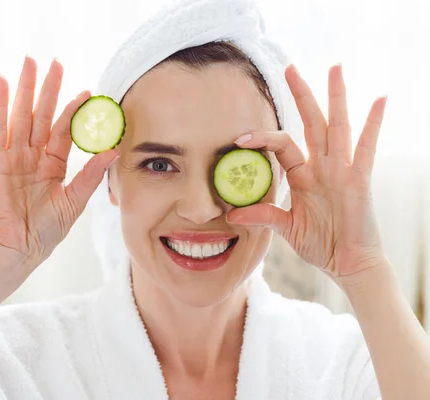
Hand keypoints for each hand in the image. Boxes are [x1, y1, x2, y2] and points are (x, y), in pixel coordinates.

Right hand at [0, 56, 118, 280]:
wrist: (17, 250)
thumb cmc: (44, 232)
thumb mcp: (74, 201)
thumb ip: (91, 175)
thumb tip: (114, 149)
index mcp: (51, 166)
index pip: (64, 131)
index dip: (74, 111)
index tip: (87, 91)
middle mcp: (31, 157)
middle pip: (41, 116)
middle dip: (49, 89)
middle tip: (56, 62)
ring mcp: (11, 157)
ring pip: (20, 116)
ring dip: (25, 89)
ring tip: (30, 63)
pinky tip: (4, 83)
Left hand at [225, 64, 387, 280]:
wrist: (346, 264)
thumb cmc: (320, 244)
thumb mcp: (286, 228)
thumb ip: (263, 216)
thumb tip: (231, 214)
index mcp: (302, 176)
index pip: (282, 146)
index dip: (262, 138)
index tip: (239, 138)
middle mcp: (322, 167)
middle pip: (310, 123)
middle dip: (301, 95)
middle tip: (289, 68)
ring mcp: (342, 171)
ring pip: (337, 127)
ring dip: (335, 97)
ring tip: (334, 68)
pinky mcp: (360, 180)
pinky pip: (367, 149)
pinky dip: (373, 125)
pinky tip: (379, 100)